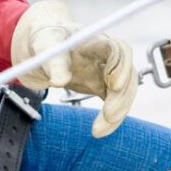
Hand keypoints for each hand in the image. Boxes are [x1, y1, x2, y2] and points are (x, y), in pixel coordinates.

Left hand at [10, 0, 137, 137]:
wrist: (44, 47)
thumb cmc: (46, 40)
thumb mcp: (45, 46)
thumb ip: (54, 63)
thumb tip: (59, 82)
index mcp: (95, 41)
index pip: (118, 49)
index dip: (120, 66)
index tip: (113, 85)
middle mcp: (107, 55)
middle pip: (126, 73)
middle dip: (121, 96)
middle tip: (108, 116)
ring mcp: (107, 71)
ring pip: (125, 91)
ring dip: (118, 112)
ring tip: (98, 130)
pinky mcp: (103, 86)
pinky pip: (115, 102)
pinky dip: (111, 119)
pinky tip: (100, 130)